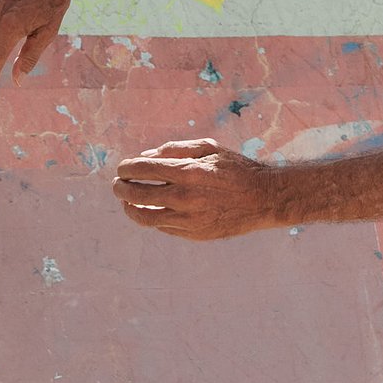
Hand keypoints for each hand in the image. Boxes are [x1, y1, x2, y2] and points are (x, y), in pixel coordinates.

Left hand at [112, 139, 282, 240]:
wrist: (264, 198)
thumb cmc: (235, 168)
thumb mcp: (208, 148)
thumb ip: (175, 150)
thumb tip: (145, 157)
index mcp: (187, 172)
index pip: (142, 169)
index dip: (126, 168)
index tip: (122, 168)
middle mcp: (185, 198)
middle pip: (137, 195)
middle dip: (121, 188)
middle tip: (118, 185)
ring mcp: (188, 219)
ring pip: (145, 218)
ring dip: (131, 209)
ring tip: (127, 203)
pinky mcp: (194, 234)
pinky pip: (163, 227)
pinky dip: (152, 219)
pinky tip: (152, 211)